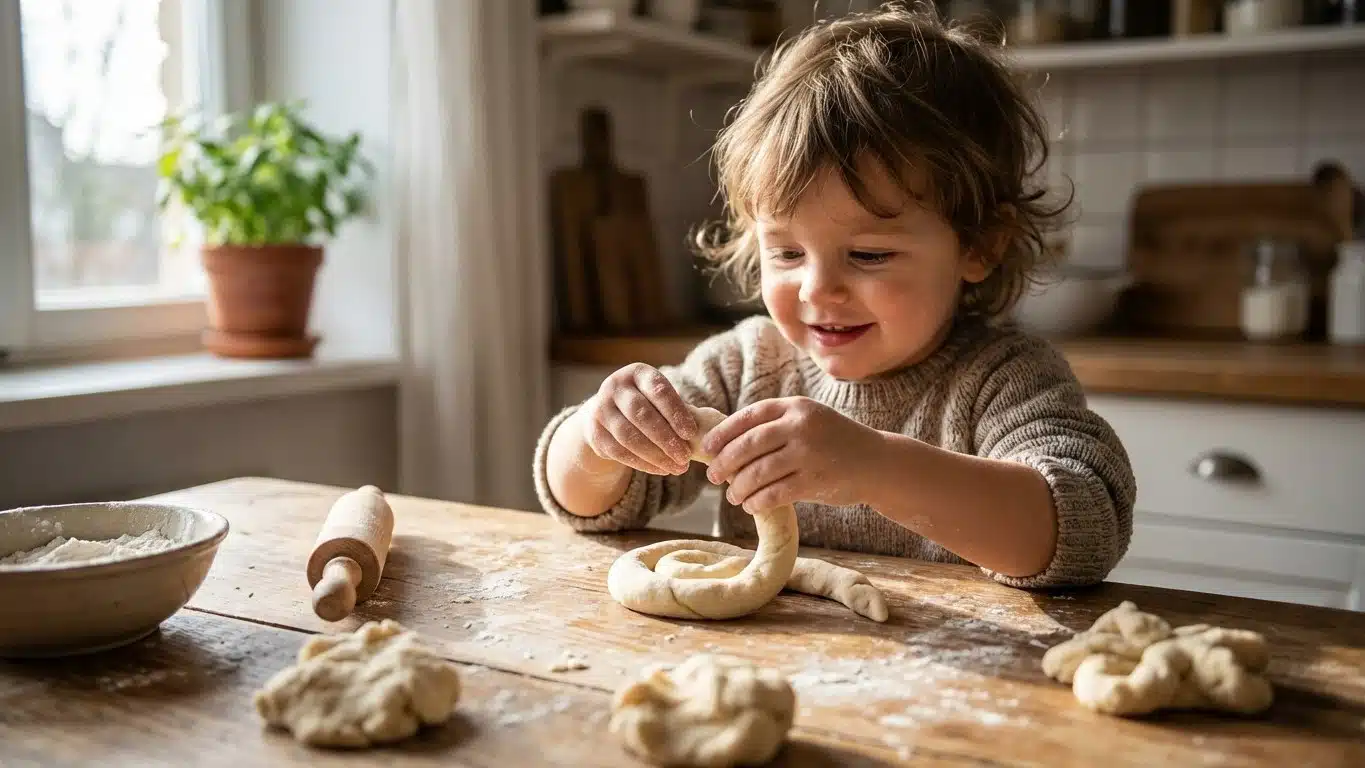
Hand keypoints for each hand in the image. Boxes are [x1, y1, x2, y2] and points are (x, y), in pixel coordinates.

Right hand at [580, 363, 697, 475]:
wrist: (607, 414)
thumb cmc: (648, 406)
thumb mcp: (660, 399)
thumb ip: (678, 409)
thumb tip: (709, 431)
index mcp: (637, 373)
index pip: (658, 390)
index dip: (675, 412)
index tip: (691, 433)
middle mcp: (614, 387)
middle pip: (641, 414)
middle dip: (666, 438)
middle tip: (686, 456)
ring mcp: (600, 409)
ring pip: (629, 436)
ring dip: (656, 455)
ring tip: (678, 468)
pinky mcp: (594, 433)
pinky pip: (619, 452)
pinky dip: (643, 463)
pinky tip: (662, 470)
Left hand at [701, 397, 882, 512]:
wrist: (877, 463)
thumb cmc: (834, 443)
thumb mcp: (809, 420)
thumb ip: (776, 425)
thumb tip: (727, 443)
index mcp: (795, 407)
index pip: (748, 417)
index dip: (723, 433)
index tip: (707, 448)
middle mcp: (801, 426)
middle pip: (748, 445)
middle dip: (725, 463)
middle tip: (714, 477)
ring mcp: (809, 453)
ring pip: (758, 472)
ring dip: (739, 487)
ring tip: (733, 496)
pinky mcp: (815, 481)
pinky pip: (775, 493)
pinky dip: (757, 502)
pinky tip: (751, 506)